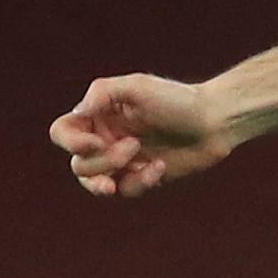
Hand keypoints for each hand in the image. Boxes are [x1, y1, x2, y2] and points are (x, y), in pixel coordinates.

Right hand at [52, 73, 232, 197]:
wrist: (216, 121)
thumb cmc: (177, 100)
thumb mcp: (137, 87)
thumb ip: (102, 93)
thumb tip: (77, 113)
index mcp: (98, 116)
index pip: (62, 133)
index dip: (70, 142)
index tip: (94, 142)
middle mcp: (104, 139)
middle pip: (78, 164)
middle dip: (102, 160)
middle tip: (133, 145)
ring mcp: (122, 162)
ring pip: (94, 182)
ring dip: (114, 173)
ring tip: (141, 160)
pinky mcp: (142, 178)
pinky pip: (126, 191)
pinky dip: (140, 182)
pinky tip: (161, 167)